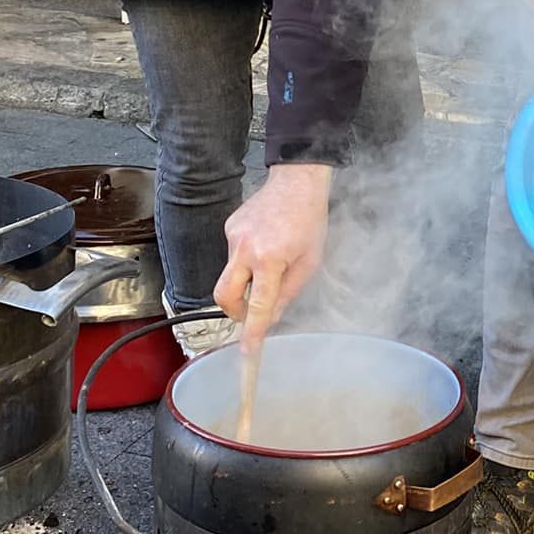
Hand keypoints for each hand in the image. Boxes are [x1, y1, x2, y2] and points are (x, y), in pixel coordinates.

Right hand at [214, 162, 332, 354]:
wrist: (297, 181)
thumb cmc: (310, 221)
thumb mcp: (309, 262)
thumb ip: (287, 293)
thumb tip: (269, 317)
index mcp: (270, 259)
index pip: (257, 305)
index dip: (251, 332)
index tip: (247, 352)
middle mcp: (245, 249)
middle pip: (223, 295)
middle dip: (234, 312)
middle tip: (251, 312)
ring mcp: (233, 237)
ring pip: (231, 274)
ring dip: (247, 280)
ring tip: (273, 260)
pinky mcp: (228, 227)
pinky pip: (234, 255)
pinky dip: (248, 259)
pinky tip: (267, 243)